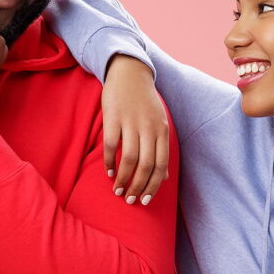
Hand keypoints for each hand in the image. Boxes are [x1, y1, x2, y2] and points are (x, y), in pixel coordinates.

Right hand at [103, 54, 169, 205]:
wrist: (130, 73)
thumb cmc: (145, 102)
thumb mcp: (159, 123)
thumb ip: (162, 148)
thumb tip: (165, 176)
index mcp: (163, 131)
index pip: (161, 165)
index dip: (154, 186)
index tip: (145, 200)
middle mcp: (149, 128)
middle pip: (146, 166)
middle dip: (138, 187)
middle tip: (129, 200)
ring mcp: (131, 122)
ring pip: (129, 159)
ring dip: (123, 178)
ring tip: (117, 190)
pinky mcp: (113, 117)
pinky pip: (111, 145)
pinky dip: (109, 162)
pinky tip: (108, 172)